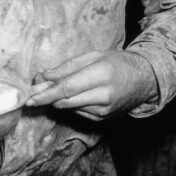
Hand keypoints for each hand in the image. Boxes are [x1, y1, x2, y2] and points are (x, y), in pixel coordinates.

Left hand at [26, 50, 157, 120]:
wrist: (146, 80)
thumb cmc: (117, 63)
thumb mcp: (93, 56)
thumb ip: (67, 67)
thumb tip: (44, 77)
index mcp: (101, 75)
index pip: (67, 88)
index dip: (46, 94)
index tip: (29, 98)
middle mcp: (104, 95)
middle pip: (65, 101)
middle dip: (46, 97)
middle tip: (35, 90)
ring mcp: (104, 110)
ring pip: (69, 108)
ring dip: (58, 100)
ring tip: (61, 87)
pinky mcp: (103, 119)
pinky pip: (78, 112)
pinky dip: (71, 104)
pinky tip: (78, 95)